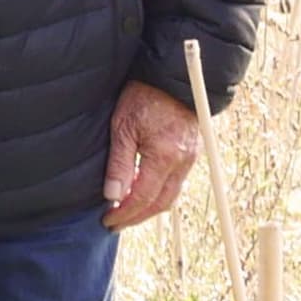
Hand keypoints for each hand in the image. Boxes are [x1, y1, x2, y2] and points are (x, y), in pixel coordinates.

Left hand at [100, 80, 200, 230]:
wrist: (172, 76)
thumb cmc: (144, 95)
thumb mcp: (123, 126)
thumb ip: (119, 164)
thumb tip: (113, 196)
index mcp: (165, 157)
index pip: (143, 198)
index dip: (125, 214)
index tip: (108, 221)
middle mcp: (182, 162)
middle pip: (161, 204)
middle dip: (137, 217)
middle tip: (115, 223)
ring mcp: (191, 158)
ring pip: (171, 196)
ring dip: (149, 208)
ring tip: (127, 212)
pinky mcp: (192, 152)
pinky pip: (176, 182)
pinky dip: (159, 193)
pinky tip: (143, 192)